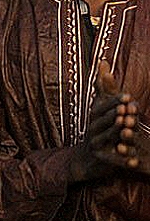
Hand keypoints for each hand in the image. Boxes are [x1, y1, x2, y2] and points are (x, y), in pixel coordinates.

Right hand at [72, 61, 140, 179]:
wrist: (86, 158)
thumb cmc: (98, 128)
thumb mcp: (100, 106)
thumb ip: (104, 86)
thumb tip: (103, 61)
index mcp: (94, 116)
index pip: (103, 106)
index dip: (115, 101)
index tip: (128, 96)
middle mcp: (92, 128)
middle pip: (104, 120)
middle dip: (116, 113)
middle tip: (128, 108)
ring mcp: (95, 144)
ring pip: (106, 137)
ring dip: (117, 132)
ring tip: (128, 128)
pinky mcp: (100, 159)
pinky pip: (112, 159)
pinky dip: (123, 160)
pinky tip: (134, 160)